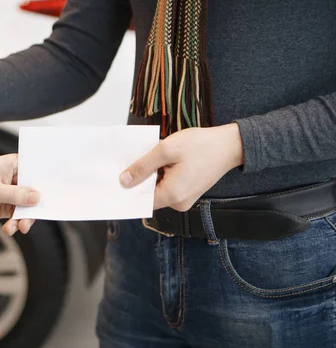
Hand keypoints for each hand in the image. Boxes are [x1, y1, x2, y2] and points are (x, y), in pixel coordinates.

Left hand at [0, 154, 39, 235]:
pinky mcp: (10, 205)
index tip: (49, 197)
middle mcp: (19, 178)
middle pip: (35, 193)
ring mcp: (15, 192)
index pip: (36, 172)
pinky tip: (9, 228)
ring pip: (28, 207)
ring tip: (17, 228)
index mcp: (16, 165)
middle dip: (34, 208)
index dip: (44, 183)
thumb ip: (15, 194)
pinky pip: (19, 215)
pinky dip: (16, 223)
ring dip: (24, 219)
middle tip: (28, 221)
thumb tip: (36, 197)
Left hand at [119, 124, 244, 210]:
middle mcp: (178, 203)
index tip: (117, 177)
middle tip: (134, 159)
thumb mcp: (166, 150)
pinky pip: (168, 185)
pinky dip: (163, 174)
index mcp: (172, 195)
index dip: (129, 188)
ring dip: (152, 174)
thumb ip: (143, 166)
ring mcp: (185, 199)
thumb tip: (124, 181)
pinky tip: (163, 159)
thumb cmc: (201, 145)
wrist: (231, 145)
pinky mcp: (189, 192)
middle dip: (141, 178)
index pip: (141, 199)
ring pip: (158, 188)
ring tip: (153, 156)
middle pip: (149, 194)